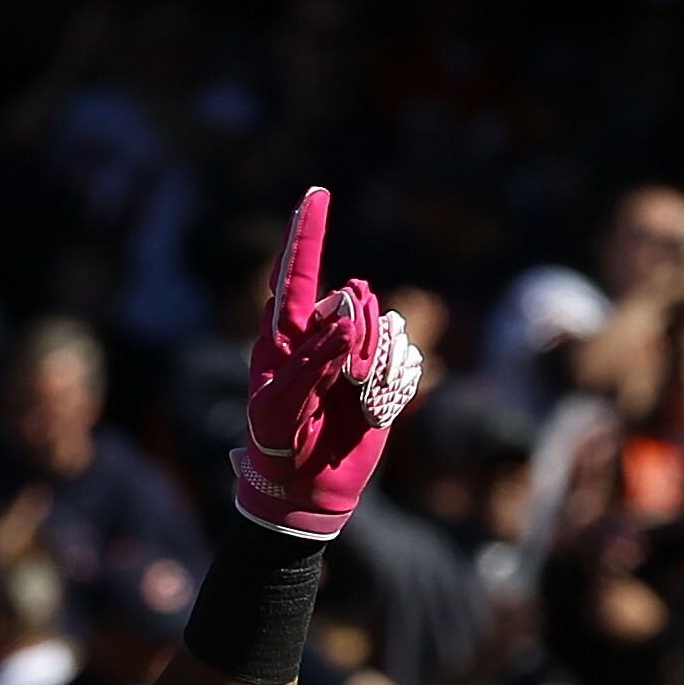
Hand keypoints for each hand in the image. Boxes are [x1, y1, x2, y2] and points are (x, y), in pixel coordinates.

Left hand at [232, 188, 423, 541]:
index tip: (315, 193)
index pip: (295, 272)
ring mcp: (354, 351)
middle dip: (359, 335)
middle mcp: (321, 332)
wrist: (304, 492)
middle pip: (358, 298)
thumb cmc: (277, 447)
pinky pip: (406, 354)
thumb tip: (348, 323)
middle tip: (344, 381)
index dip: (306, 232)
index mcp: (284, 333)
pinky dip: (394, 382)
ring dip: (378, 363)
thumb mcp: (279, 408)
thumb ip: (312, 362)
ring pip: (388, 323)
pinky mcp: (382, 373)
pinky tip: (373, 407)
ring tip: (355, 398)